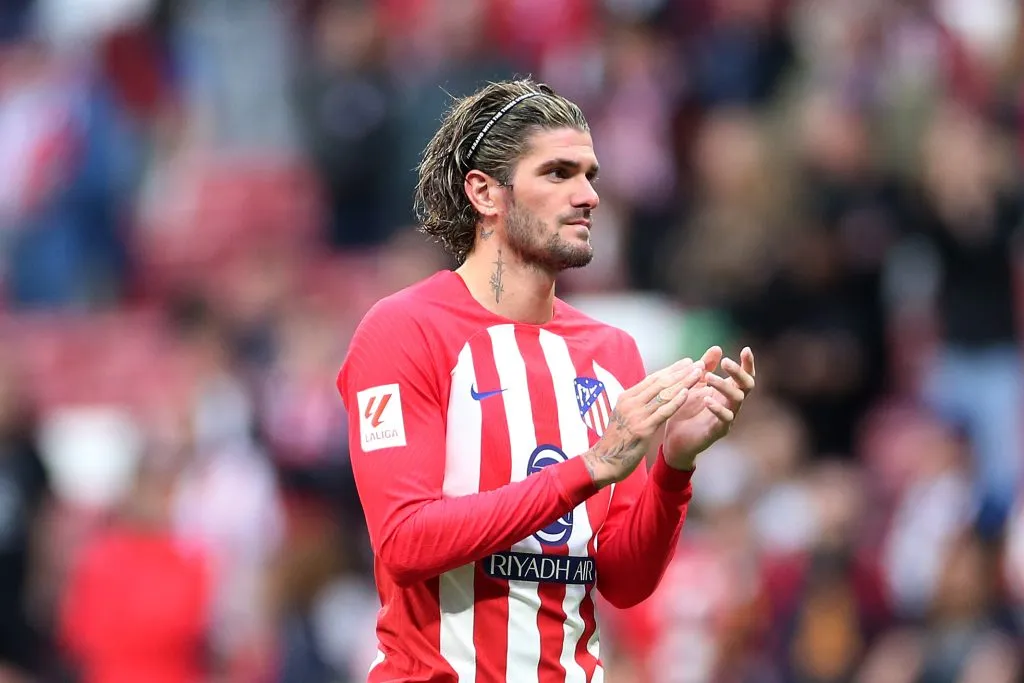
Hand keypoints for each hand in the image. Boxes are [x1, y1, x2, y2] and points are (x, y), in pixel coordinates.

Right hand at [582, 358, 704, 487]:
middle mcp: (630, 403)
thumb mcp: (623, 416)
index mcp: (626, 397)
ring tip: (698, 373)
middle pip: (660, 382)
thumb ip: (637, 404)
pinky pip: (662, 412)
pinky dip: (676, 401)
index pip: (652, 379)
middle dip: (680, 372)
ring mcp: (636, 415)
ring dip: (683, 382)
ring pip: (664, 394)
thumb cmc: (617, 441)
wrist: (604, 462)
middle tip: (697, 363)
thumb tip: (652, 394)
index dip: (671, 369)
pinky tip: (687, 393)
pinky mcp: (642, 429)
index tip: (685, 362)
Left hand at [663, 346, 755, 469]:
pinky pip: (725, 419)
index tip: (746, 349)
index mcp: (727, 391)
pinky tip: (707, 399)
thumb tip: (717, 348)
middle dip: (739, 372)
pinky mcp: (718, 431)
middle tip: (726, 362)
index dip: (748, 364)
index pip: (744, 376)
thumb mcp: (694, 384)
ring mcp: (727, 418)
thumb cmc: (686, 410)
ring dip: (724, 386)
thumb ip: (705, 367)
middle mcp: (731, 403)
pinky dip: (717, 408)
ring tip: (709, 377)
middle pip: (747, 386)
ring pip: (737, 399)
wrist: (674, 439)